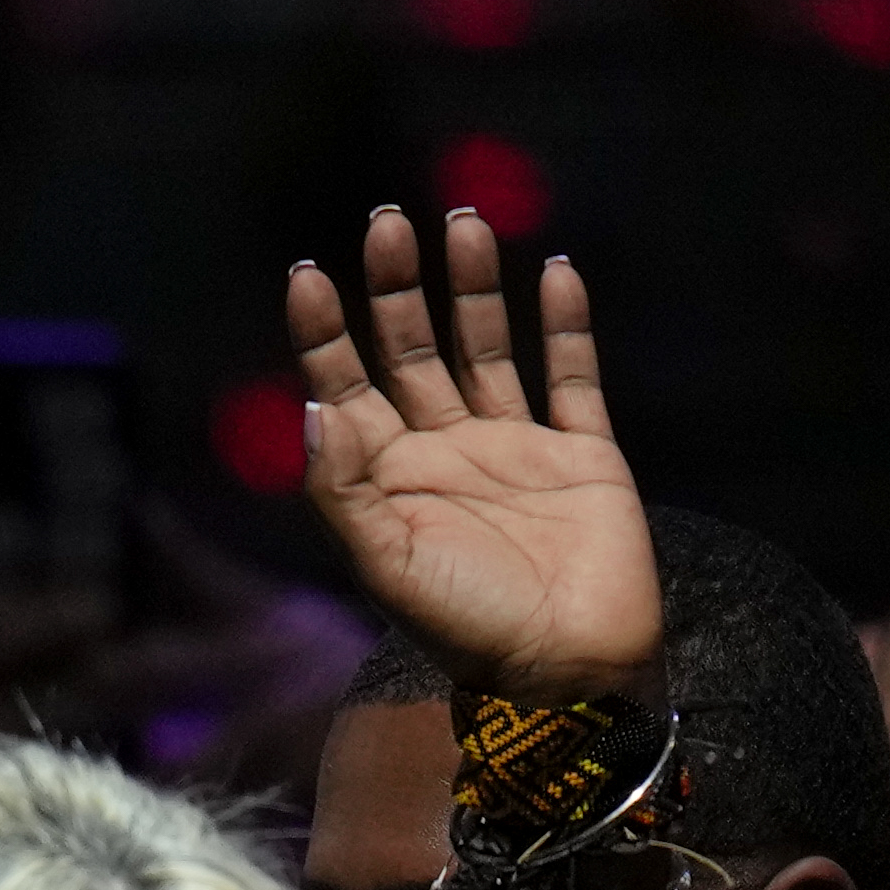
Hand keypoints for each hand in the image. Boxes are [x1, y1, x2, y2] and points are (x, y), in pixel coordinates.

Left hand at [286, 206, 655, 698]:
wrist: (565, 669)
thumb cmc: (466, 628)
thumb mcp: (387, 563)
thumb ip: (345, 489)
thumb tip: (314, 408)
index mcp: (387, 476)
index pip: (345, 384)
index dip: (324, 331)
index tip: (307, 272)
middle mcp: (444, 450)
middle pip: (412, 349)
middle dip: (397, 288)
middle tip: (387, 220)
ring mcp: (514, 447)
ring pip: (485, 348)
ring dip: (472, 287)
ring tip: (461, 222)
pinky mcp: (582, 454)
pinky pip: (572, 377)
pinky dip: (564, 325)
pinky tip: (554, 271)